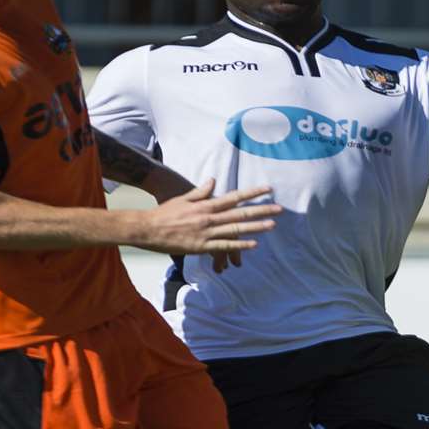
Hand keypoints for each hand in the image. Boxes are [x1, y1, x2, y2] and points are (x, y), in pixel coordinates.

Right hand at [129, 181, 279, 255]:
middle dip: (261, 210)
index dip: (252, 193)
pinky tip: (253, 245)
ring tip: (272, 226)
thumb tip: (213, 181)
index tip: (268, 189)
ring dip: (255, 227)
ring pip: (236, 229)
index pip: (234, 197)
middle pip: (240, 213)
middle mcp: (209, 217)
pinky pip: (224, 246)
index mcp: (206, 204)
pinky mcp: (201, 246)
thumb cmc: (165, 213)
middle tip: (279, 209)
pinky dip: (239, 245)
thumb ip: (201, 192)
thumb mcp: (183, 198)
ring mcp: (206, 232)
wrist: (148, 229)